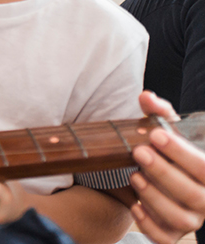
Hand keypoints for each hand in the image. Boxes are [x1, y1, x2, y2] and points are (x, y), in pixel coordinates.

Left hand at [129, 91, 204, 242]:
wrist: (160, 179)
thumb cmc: (169, 155)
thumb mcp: (166, 131)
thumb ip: (159, 114)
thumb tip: (146, 97)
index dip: (181, 152)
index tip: (155, 134)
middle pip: (192, 194)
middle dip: (164, 172)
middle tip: (138, 152)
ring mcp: (190, 219)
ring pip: (179, 218)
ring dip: (155, 197)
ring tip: (134, 176)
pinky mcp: (171, 234)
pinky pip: (164, 238)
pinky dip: (149, 224)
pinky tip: (134, 206)